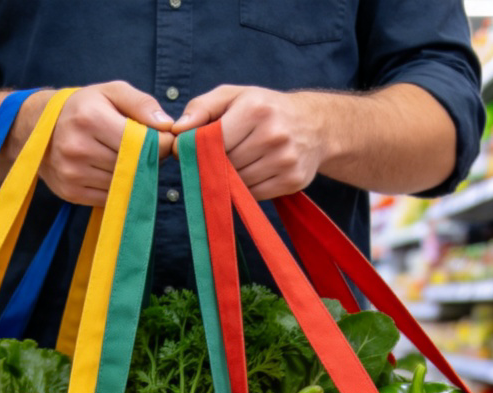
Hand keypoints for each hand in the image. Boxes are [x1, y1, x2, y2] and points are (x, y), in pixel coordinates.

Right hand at [35, 82, 174, 204]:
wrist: (40, 128)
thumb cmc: (84, 107)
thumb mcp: (112, 93)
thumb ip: (142, 104)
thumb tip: (168, 126)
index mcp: (90, 118)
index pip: (141, 142)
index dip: (161, 144)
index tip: (164, 141)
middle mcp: (77, 147)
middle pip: (133, 165)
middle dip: (148, 160)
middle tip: (147, 151)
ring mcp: (72, 173)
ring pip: (123, 184)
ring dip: (134, 176)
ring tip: (127, 159)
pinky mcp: (71, 192)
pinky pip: (109, 198)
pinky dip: (117, 188)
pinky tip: (112, 173)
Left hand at [172, 86, 329, 198]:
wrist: (315, 125)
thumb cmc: (266, 109)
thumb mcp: (234, 96)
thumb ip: (202, 107)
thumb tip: (177, 130)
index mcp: (255, 109)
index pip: (213, 141)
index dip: (198, 149)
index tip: (190, 151)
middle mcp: (273, 134)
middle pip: (225, 164)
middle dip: (216, 163)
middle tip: (218, 156)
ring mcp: (285, 160)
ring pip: (238, 183)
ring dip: (231, 178)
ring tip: (238, 162)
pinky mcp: (292, 181)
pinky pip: (254, 195)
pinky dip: (247, 189)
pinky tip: (253, 173)